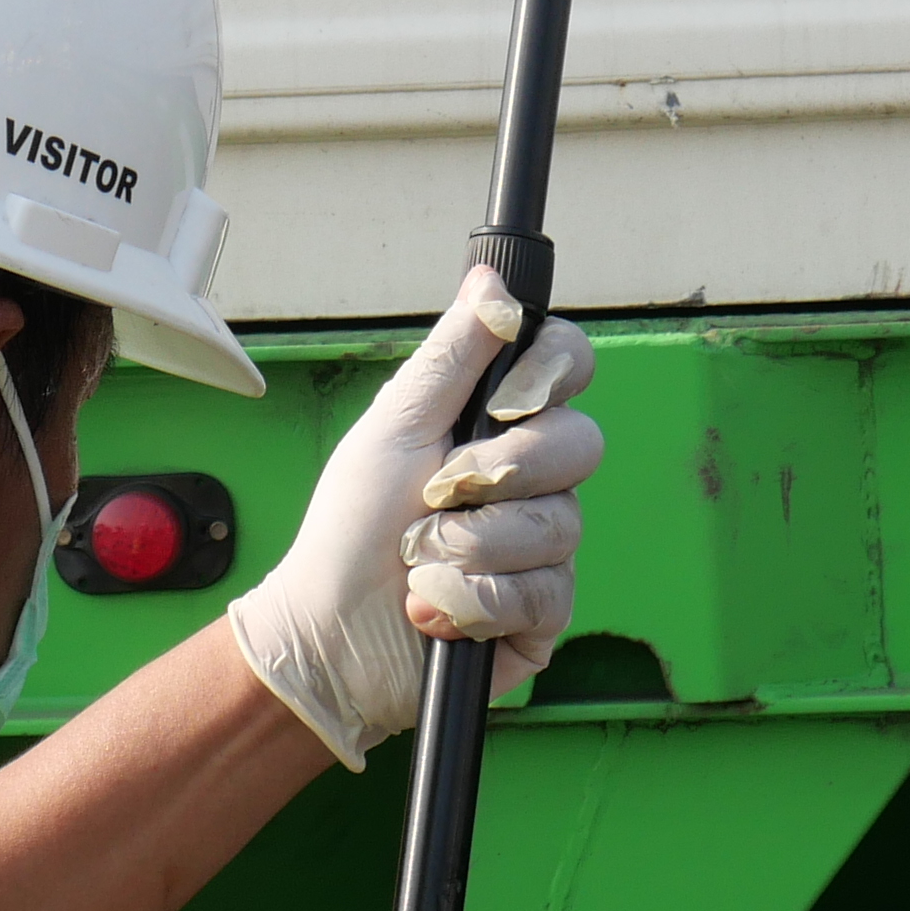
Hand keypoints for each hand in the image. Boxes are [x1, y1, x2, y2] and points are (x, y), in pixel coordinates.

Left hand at [220, 269, 600, 768]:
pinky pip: (547, 595)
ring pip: (560, 525)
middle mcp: (532, 481)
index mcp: (497, 425)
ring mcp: (543, 549)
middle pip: (582, 443)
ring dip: (472, 546)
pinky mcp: (542, 615)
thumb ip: (451, 356)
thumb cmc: (350, 528)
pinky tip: (434, 608)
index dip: (555, 372)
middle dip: (500, 472)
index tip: (506, 398)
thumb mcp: (393, 428)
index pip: (567, 368)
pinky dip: (477, 600)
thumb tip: (491, 277)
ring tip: (419, 559)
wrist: (327, 633)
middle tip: (436, 494)